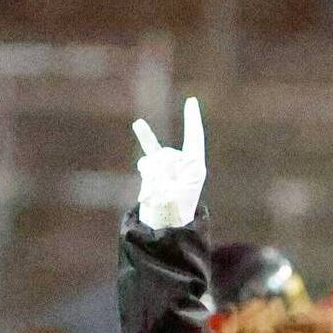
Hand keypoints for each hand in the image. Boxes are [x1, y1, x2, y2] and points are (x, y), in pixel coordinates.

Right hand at [130, 98, 205, 230]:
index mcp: (194, 169)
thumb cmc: (171, 215)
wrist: (164, 230)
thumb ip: (155, 176)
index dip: (191, 120)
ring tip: (154, 194)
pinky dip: (145, 138)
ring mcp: (169, 165)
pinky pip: (149, 151)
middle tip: (162, 195)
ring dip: (148, 176)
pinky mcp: (156, 170)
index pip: (193, 139)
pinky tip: (138, 124)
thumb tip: (146, 165)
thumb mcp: (165, 196)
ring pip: (152, 159)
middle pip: (164, 155)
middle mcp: (182, 164)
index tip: (191, 102)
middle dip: (156, 173)